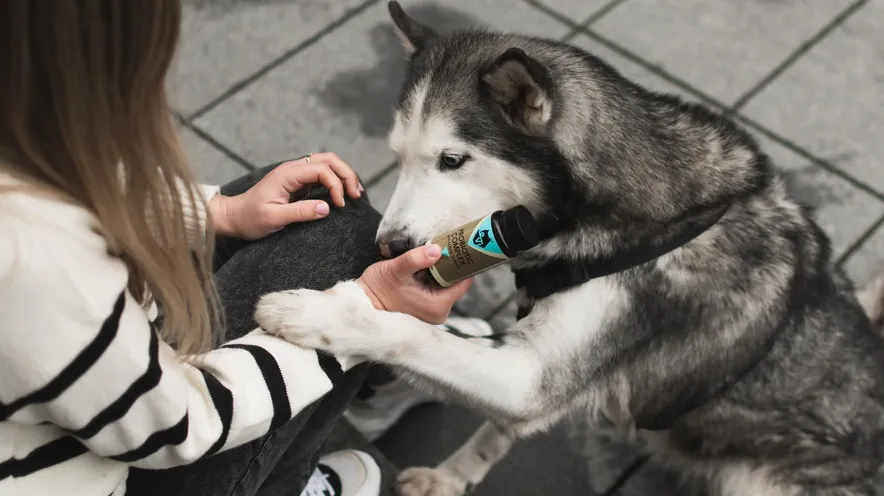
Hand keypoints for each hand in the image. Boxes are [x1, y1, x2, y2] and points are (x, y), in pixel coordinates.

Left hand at [209, 153, 362, 239]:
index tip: (339, 205)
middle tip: (356, 195)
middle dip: (346, 174)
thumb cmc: (250, 218)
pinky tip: (343, 194)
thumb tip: (327, 208)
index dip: (336, 185)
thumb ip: (300, 212)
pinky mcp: (298, 182)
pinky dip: (336, 181)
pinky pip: (322, 174)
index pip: (321, 170)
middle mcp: (293, 169)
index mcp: (287, 174)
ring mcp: (296, 174)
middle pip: (328, 159)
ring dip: (343, 175)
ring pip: (327, 164)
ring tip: (354, 193)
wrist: (234, 217)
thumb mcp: (273, 218)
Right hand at [356, 244, 472, 323]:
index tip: (461, 248)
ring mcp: (431, 313)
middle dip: (451, 266)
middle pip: (455, 283)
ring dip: (441, 271)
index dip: (463, 264)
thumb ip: (416, 259)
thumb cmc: (377, 288)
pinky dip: (433, 279)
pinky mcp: (424, 310)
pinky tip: (427, 268)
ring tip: (436, 255)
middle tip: (446, 246)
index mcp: (438, 307)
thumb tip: (436, 249)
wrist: (361, 303)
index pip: (463, 282)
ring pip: (445, 286)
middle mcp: (438, 314)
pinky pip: (436, 291)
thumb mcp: (396, 269)